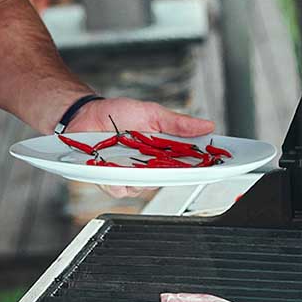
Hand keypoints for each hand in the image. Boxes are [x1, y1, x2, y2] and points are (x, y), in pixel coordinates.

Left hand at [68, 97, 215, 199]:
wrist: (85, 114)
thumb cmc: (117, 114)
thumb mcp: (151, 113)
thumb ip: (177, 123)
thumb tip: (207, 125)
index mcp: (162, 152)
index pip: (188, 164)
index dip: (203, 167)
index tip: (217, 165)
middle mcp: (148, 167)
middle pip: (168, 180)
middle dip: (172, 174)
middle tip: (172, 163)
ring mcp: (129, 175)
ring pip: (143, 188)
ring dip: (140, 176)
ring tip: (134, 160)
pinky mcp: (109, 180)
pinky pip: (118, 189)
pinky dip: (117, 180)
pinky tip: (114, 169)